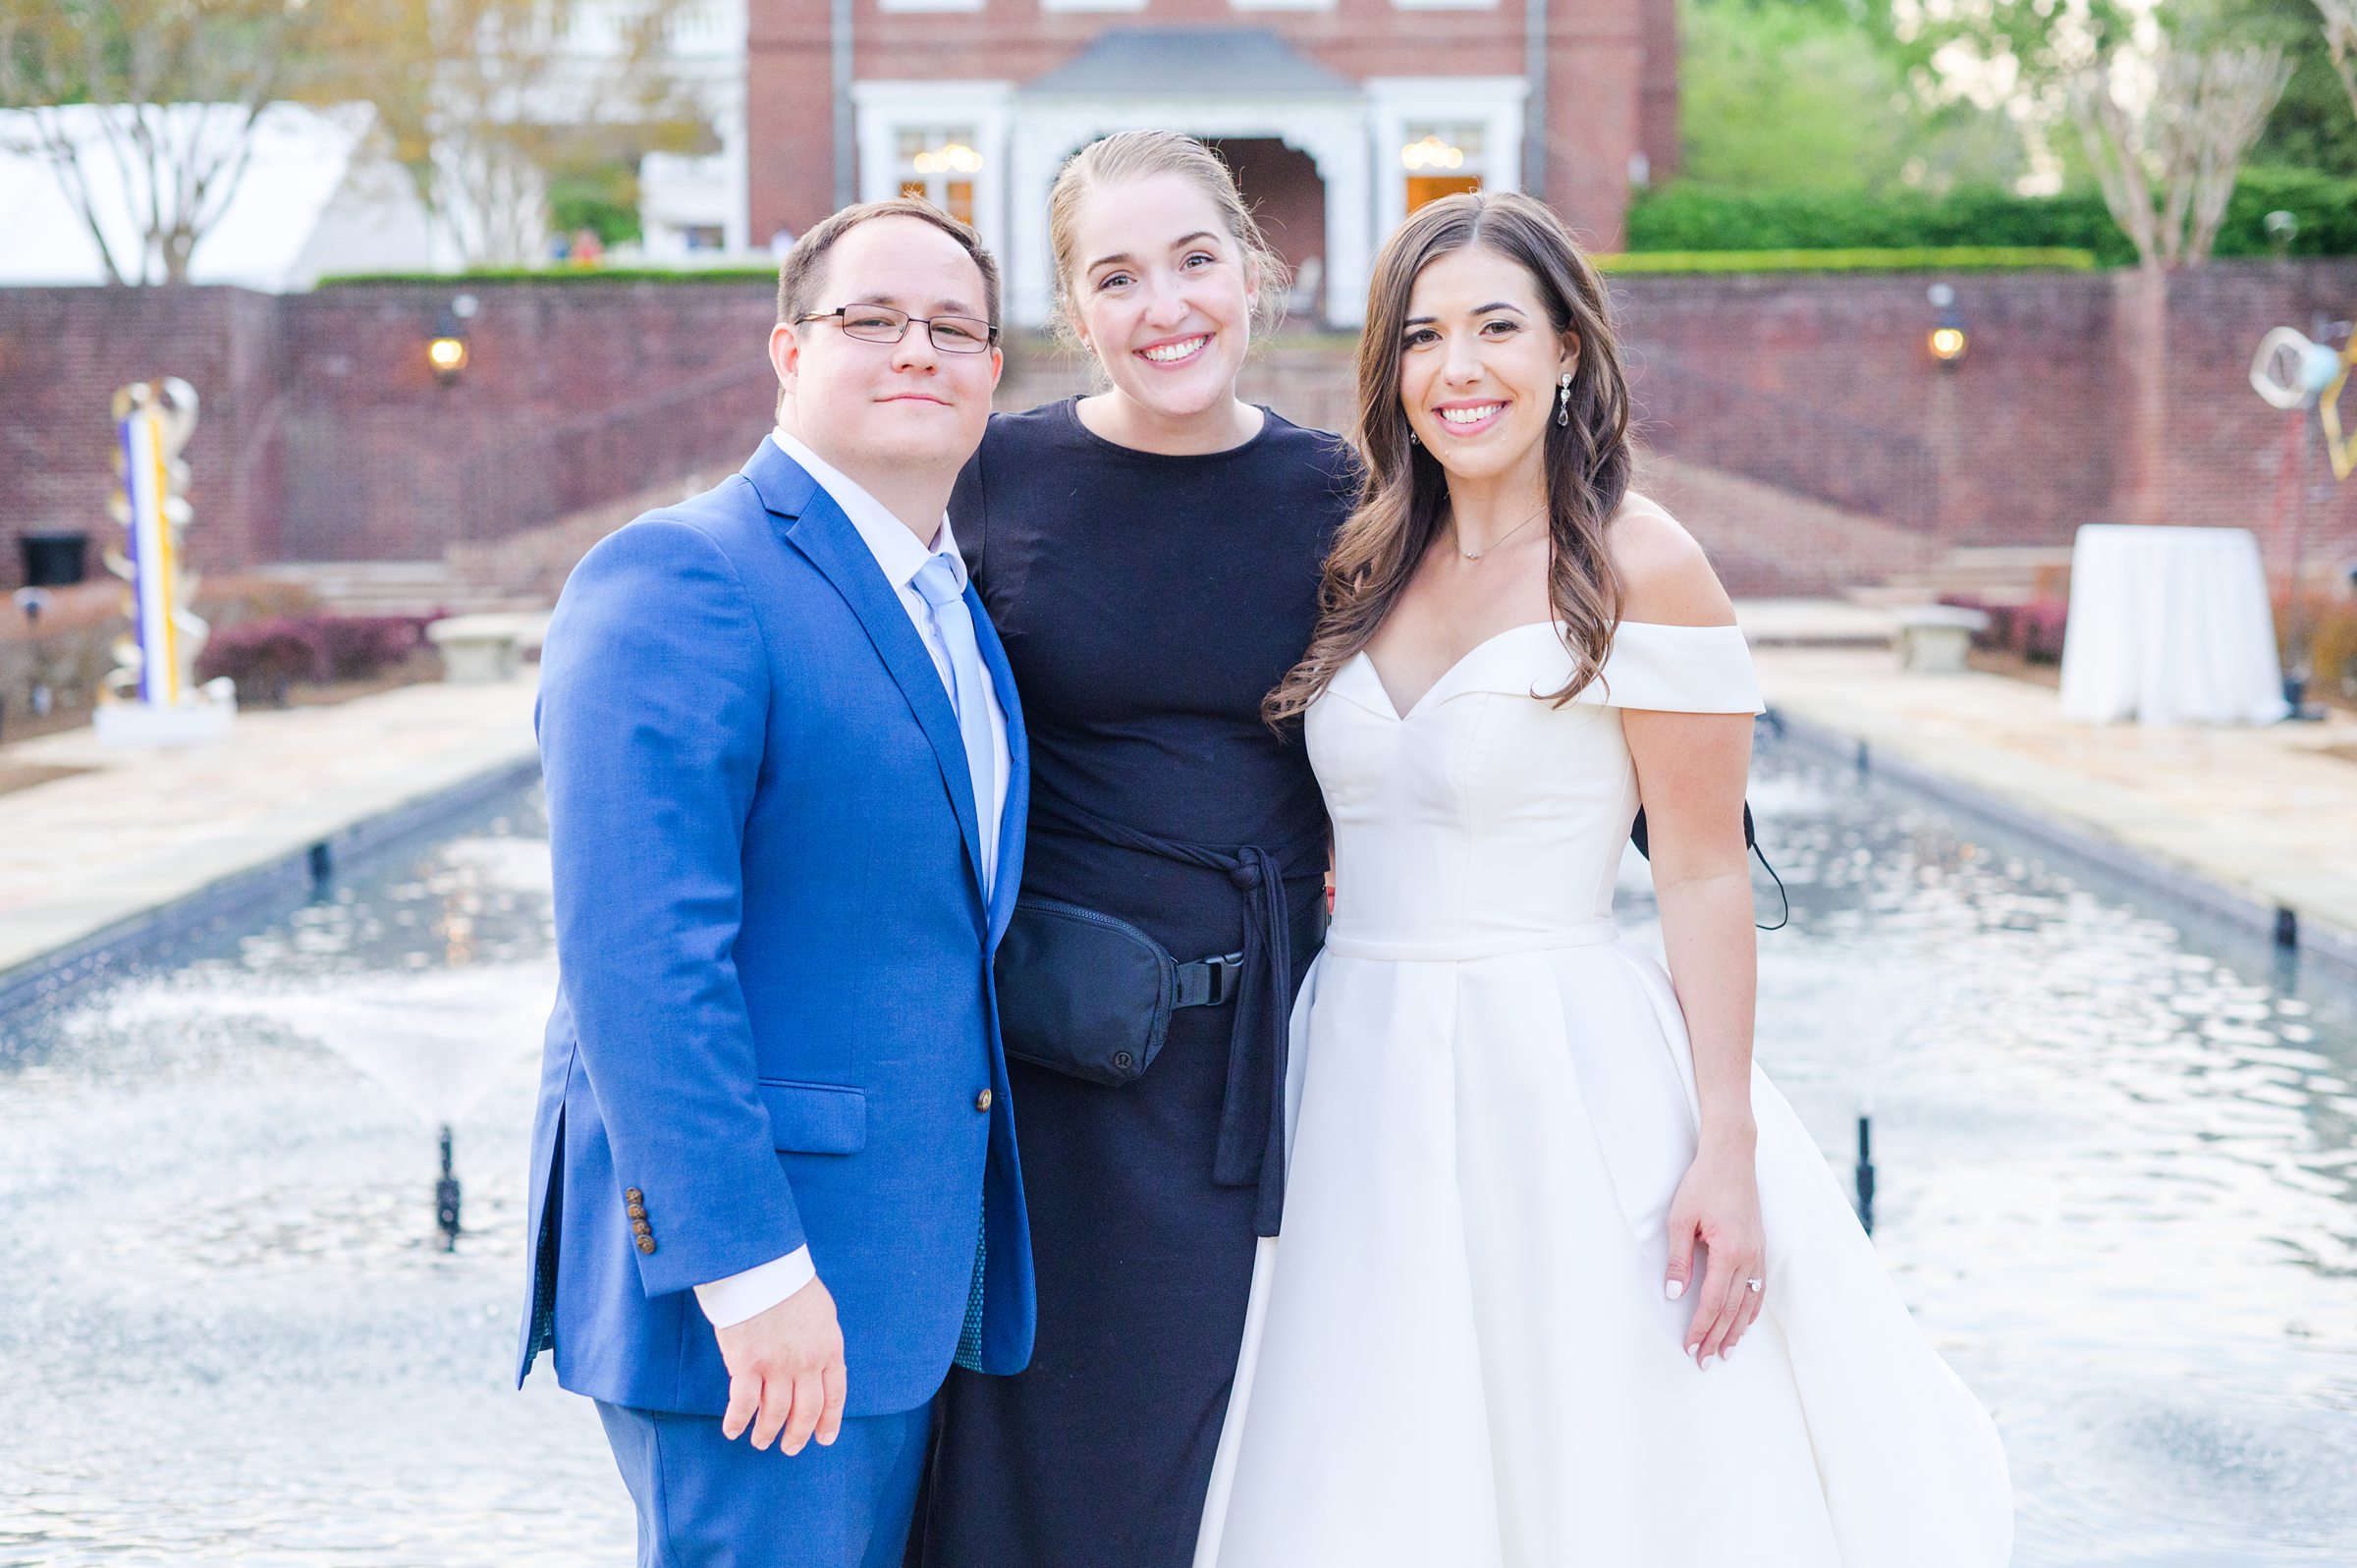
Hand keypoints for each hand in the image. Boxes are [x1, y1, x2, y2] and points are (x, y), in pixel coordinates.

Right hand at [714, 1276, 846, 1454]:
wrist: (762, 1266)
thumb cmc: (790, 1283)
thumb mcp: (823, 1312)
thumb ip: (823, 1341)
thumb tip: (822, 1363)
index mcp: (829, 1348)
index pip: (835, 1394)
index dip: (829, 1420)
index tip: (824, 1438)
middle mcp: (807, 1363)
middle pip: (807, 1411)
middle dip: (799, 1434)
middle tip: (790, 1448)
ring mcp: (777, 1366)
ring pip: (775, 1413)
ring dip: (768, 1432)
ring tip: (761, 1442)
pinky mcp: (747, 1364)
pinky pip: (743, 1404)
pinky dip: (737, 1422)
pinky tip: (732, 1430)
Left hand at [1663, 1134, 1764, 1367]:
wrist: (1731, 1157)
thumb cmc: (1702, 1184)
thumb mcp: (1680, 1219)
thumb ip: (1678, 1260)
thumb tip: (1673, 1294)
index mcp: (1729, 1252)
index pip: (1712, 1301)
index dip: (1701, 1327)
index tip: (1690, 1346)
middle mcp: (1749, 1258)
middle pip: (1732, 1309)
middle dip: (1717, 1337)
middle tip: (1704, 1360)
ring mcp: (1758, 1253)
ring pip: (1749, 1303)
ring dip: (1736, 1330)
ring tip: (1725, 1352)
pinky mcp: (1760, 1248)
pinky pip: (1759, 1289)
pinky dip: (1751, 1310)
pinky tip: (1744, 1322)